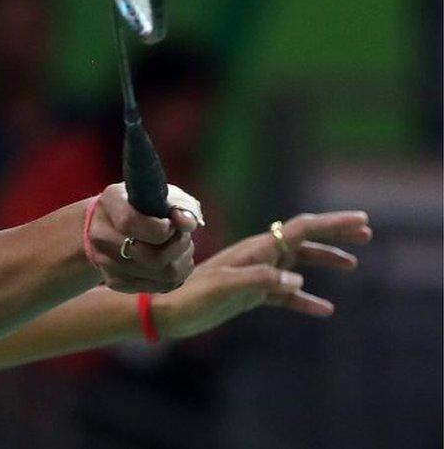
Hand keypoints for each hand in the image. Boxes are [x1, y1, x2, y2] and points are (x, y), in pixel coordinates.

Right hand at [87, 183, 202, 293]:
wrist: (107, 224)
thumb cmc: (140, 205)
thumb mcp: (158, 194)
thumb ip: (178, 204)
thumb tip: (188, 223)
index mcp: (110, 204)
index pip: (132, 224)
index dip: (163, 228)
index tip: (172, 222)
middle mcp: (102, 236)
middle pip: (154, 257)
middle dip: (180, 245)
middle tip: (183, 235)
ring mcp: (106, 262)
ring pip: (164, 275)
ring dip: (182, 260)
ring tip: (180, 247)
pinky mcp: (116, 282)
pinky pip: (162, 286)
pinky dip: (178, 274)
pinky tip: (172, 259)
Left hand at [152, 211, 371, 338]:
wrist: (166, 310)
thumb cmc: (192, 296)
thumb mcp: (225, 287)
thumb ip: (260, 280)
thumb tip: (298, 278)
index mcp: (256, 249)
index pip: (301, 229)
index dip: (332, 224)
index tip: (362, 221)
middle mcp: (258, 256)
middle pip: (303, 240)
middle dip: (335, 235)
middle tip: (366, 233)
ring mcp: (255, 274)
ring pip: (297, 262)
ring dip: (324, 260)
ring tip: (352, 263)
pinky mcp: (250, 293)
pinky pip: (285, 293)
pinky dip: (305, 299)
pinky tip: (324, 309)